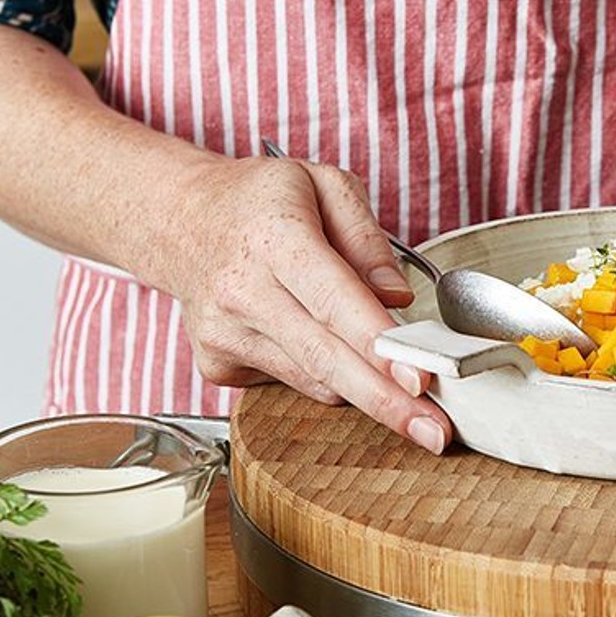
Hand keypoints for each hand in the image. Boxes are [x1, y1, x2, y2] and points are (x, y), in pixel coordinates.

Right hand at [162, 152, 450, 452]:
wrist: (180, 219)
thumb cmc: (260, 200)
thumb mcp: (324, 184)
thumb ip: (368, 238)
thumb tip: (398, 298)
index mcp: (274, 238)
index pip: (335, 302)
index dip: (380, 348)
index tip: (421, 380)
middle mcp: (242, 291)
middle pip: (325, 359)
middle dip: (387, 402)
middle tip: (436, 432)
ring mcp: (224, 334)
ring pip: (316, 379)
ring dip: (365, 385)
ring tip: (397, 375)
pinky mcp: (217, 365)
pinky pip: (294, 381)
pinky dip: (322, 370)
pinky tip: (314, 335)